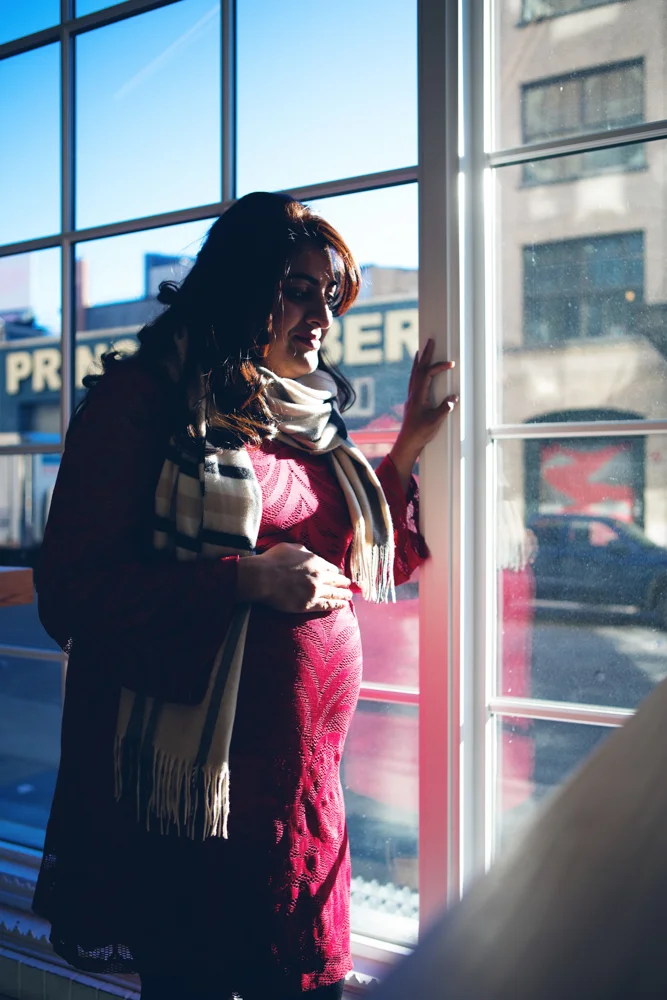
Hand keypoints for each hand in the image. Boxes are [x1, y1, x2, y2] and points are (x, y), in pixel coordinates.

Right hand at [236, 542, 352, 612]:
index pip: (331, 568)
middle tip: (348, 585)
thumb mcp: (290, 547)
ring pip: (335, 593)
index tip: (340, 575)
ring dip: (344, 595)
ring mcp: (315, 590)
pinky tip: (343, 605)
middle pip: (336, 581)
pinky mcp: (309, 604)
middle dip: (343, 583)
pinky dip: (337, 605)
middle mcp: (318, 575)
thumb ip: (303, 550)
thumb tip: (309, 553)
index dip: (337, 572)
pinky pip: (327, 605)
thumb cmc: (272, 560)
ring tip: (349, 596)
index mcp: (315, 561)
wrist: (262, 577)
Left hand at [389, 338, 457, 490]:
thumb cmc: (420, 434)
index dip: (438, 367)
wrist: (407, 444)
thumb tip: (454, 397)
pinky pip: (414, 381)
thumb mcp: (435, 422)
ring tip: (422, 350)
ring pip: (414, 374)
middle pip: (418, 369)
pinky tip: (419, 371)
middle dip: (425, 354)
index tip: (451, 364)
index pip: (427, 375)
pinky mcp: (412, 401)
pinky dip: (417, 371)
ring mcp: (411, 397)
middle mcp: (413, 394)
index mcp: (418, 396)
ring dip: (419, 361)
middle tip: (430, 340)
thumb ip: (445, 409)